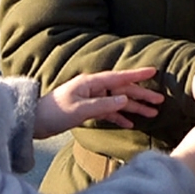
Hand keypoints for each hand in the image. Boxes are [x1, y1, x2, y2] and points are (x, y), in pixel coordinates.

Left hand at [34, 66, 164, 139]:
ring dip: (134, 107)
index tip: (154, 71)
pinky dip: (120, 116)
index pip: (119, 77)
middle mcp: (93, 88)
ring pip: (118, 102)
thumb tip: (125, 101)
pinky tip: (131, 122)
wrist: (35, 122)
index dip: (137, 75)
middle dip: (141, 95)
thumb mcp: (80, 109)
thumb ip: (103, 105)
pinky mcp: (88, 110)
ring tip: (152, 113)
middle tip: (160, 100)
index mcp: (91, 83)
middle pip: (122, 90)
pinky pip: (109, 111)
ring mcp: (91, 98)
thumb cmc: (54, 113)